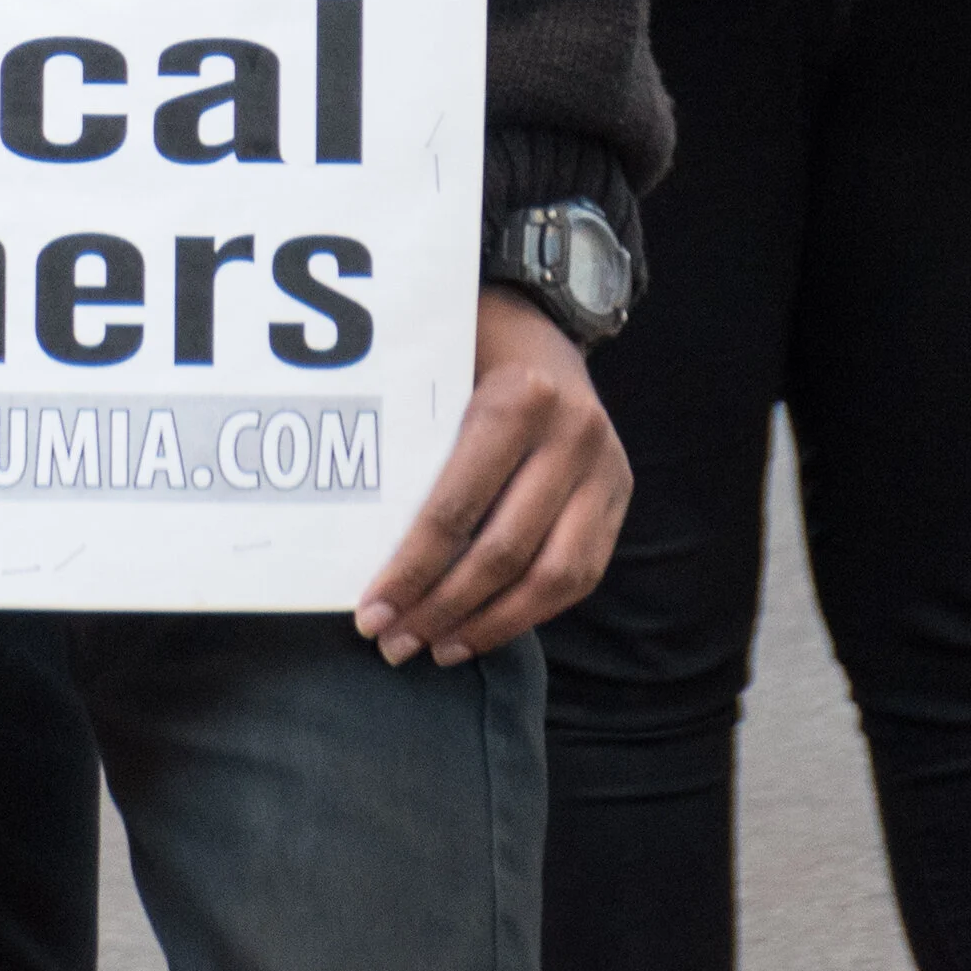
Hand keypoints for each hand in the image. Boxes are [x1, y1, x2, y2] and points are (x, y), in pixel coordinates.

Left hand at [353, 287, 631, 666]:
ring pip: (553, 576)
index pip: (457, 507)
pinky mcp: (620, 494)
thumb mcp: (439, 372)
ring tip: (437, 648)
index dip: (411, 569)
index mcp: (518, 399)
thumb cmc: (469, 349)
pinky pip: (582, 574)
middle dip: (442, 608)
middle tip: (394, 643)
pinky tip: (485, 630)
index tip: (371, 611)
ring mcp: (605, 468)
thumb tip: (350, 538)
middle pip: (503, 550)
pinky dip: (532, 612)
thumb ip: (412, 441)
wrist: (542, 323)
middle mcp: (572, 435)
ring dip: (489, 624)